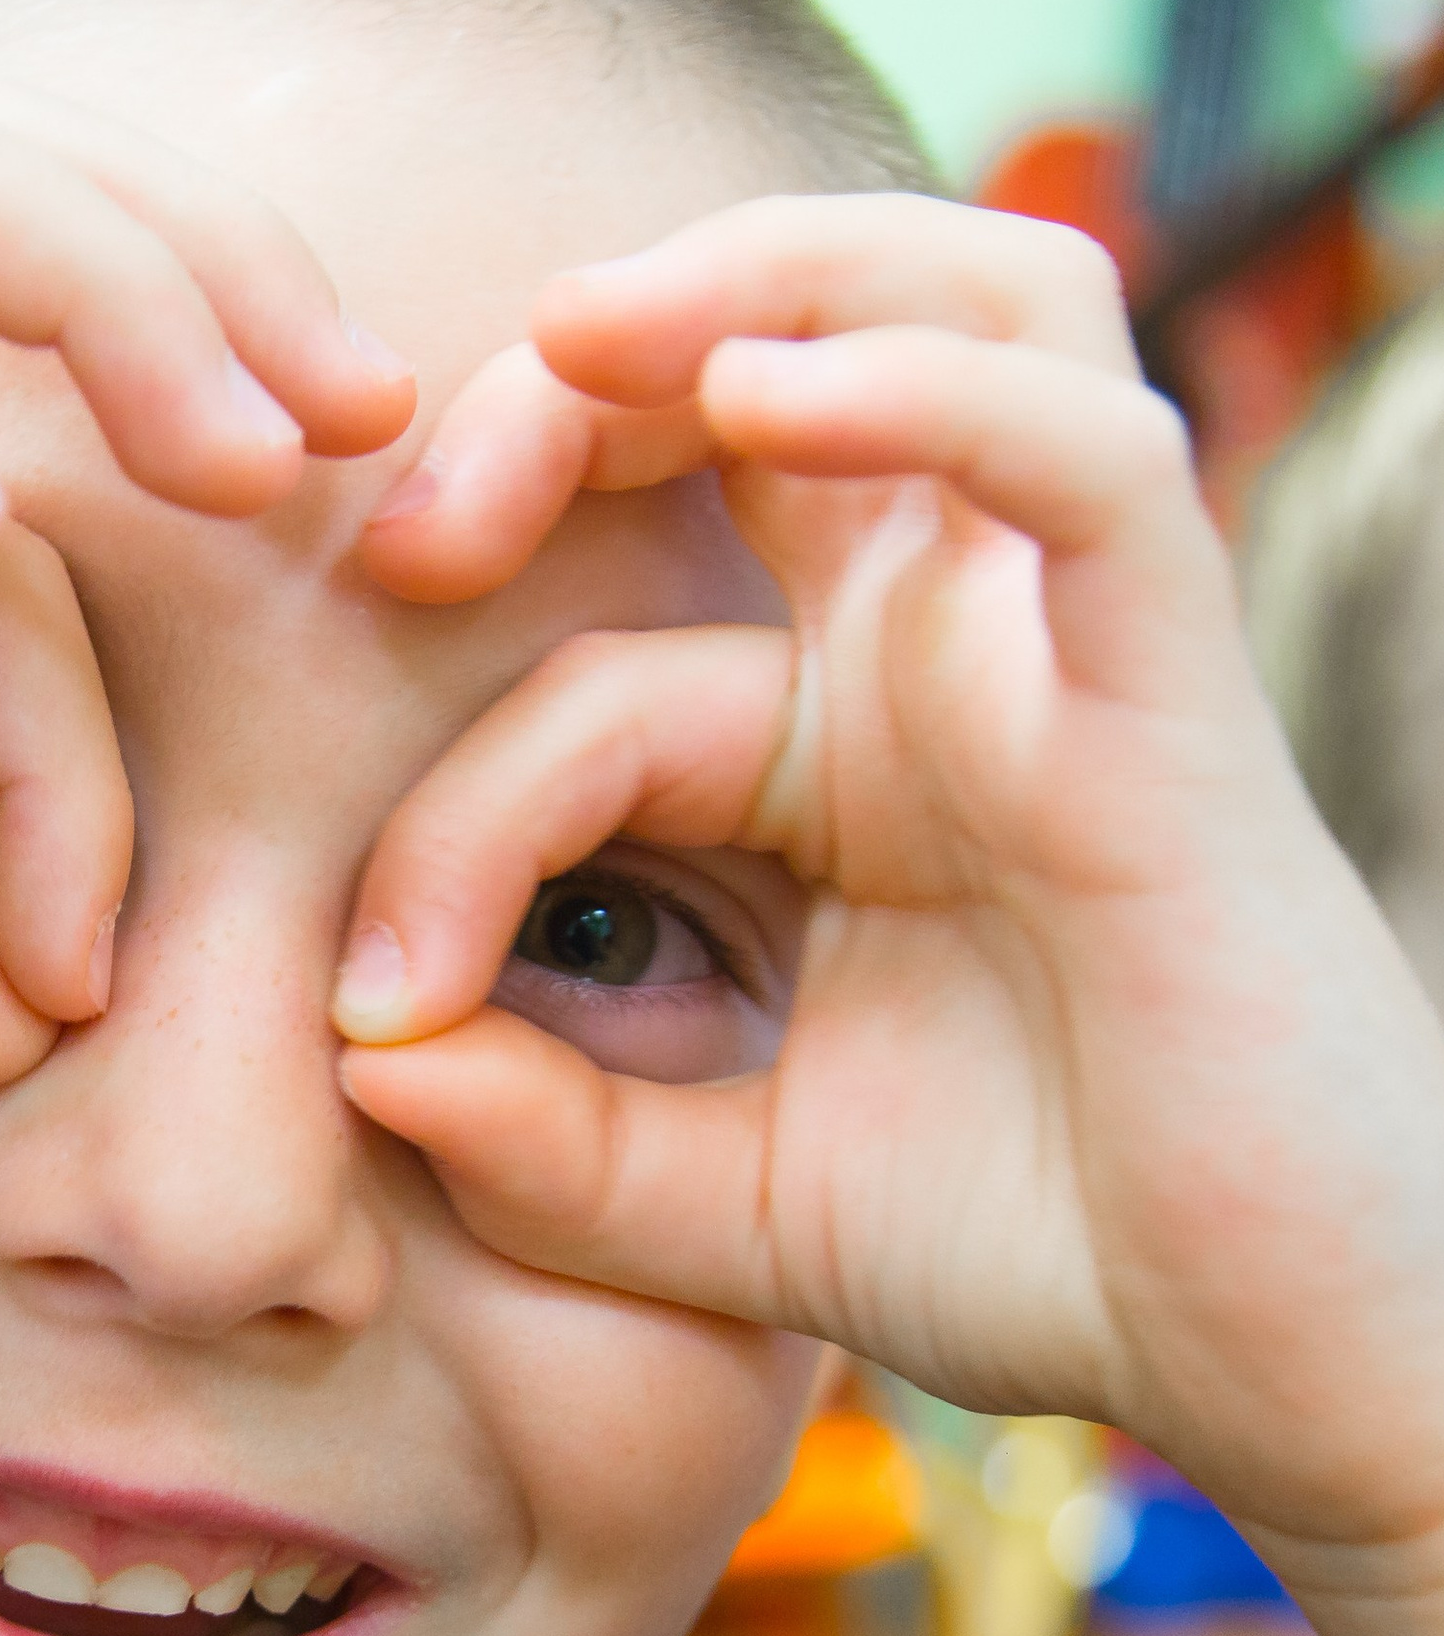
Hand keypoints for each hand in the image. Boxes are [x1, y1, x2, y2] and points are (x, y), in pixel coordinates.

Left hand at [334, 194, 1443, 1635]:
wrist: (1269, 1361)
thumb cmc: (1025, 1252)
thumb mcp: (720, 1201)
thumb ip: (544, 1144)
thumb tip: (366, 1062)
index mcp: (824, 751)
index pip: (593, 674)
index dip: (445, 808)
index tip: (371, 1004)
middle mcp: (939, 659)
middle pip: (764, 364)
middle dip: (561, 392)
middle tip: (410, 530)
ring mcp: (1060, 651)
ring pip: (969, 300)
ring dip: (758, 274)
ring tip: (581, 330)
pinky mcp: (1177, 694)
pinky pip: (1085, 461)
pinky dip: (935, 386)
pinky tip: (767, 388)